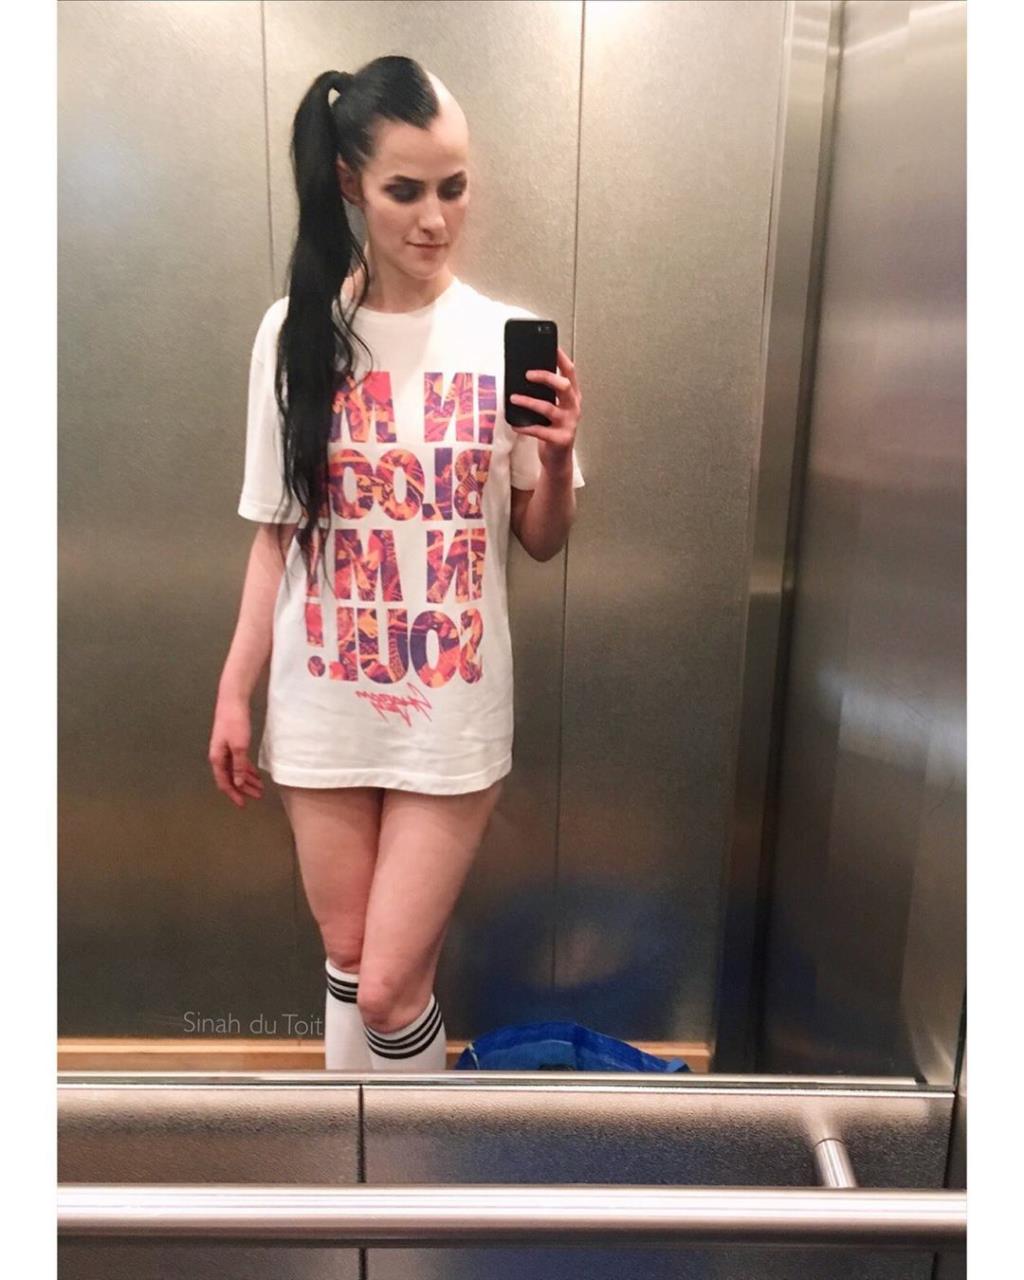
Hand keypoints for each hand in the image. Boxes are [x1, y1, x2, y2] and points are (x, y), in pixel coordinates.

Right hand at [208, 694, 263, 808]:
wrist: (233, 702)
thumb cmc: (235, 722)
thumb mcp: (239, 746)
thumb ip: (239, 766)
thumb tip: (238, 783)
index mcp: (217, 759)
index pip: (224, 782)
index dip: (233, 794)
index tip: (243, 804)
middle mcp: (219, 757)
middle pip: (231, 778)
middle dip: (243, 789)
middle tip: (257, 796)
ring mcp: (225, 751)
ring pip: (236, 771)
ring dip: (247, 780)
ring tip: (259, 788)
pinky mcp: (232, 745)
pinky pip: (239, 762)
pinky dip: (247, 770)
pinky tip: (255, 775)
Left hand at [509, 344, 581, 474]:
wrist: (557, 460)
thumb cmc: (552, 430)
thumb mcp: (551, 409)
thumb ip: (545, 394)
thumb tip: (523, 376)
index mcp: (572, 398)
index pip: (571, 373)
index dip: (562, 358)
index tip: (551, 346)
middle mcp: (574, 408)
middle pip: (564, 386)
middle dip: (546, 376)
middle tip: (528, 374)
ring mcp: (569, 424)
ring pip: (549, 408)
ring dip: (529, 401)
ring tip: (513, 397)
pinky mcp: (560, 439)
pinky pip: (540, 430)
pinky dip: (525, 426)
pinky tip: (515, 423)